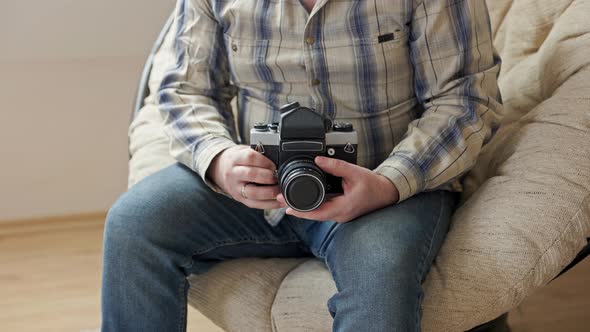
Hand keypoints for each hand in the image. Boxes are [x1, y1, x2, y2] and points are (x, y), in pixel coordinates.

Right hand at [207, 145, 280, 209]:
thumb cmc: (237, 160)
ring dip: (270, 192)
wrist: (219, 169)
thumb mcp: (243, 151)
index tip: (275, 164)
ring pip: (253, 193)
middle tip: (279, 176)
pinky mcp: (240, 199)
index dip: (265, 161)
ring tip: (281, 190)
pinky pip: (255, 204)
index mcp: (235, 159)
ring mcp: (235, 188)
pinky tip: (279, 201)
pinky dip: (270, 204)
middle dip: (269, 176)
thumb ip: (257, 155)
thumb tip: (278, 160)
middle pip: (252, 175)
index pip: (250, 157)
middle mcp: (233, 174)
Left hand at [277, 156, 398, 222]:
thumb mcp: (354, 172)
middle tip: (280, 199)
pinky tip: (303, 200)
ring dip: (303, 208)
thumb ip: (336, 166)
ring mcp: (340, 214)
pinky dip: (312, 206)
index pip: (317, 213)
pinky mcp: (340, 211)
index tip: (286, 208)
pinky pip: (323, 211)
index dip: (301, 212)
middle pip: (313, 215)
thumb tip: (318, 160)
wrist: (386, 193)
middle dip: (296, 209)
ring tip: (286, 199)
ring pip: (317, 214)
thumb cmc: (373, 185)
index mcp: (343, 208)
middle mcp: (340, 215)